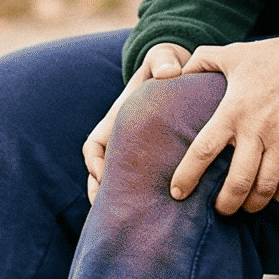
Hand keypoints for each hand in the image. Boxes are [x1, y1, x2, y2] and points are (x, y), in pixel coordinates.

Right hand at [83, 43, 188, 202]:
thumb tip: (169, 73)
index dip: (95, 162)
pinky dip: (145, 199)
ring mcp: (137, 152)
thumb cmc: (168, 66)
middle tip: (110, 211)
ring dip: (120, 201)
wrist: (183, 76)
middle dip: (101, 192)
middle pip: (101, 173)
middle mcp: (123, 140)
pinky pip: (145, 184)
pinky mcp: (156, 161)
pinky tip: (160, 216)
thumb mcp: (164, 58)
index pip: (94, 146)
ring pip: (121, 183)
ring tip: (131, 221)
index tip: (102, 174)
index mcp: (117, 120)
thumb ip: (163, 59)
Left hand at [170, 36, 278, 214]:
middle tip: (220, 210)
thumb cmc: (272, 56)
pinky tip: (275, 197)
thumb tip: (177, 72)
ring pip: (266, 187)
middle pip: (238, 182)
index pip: (204, 150)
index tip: (178, 192)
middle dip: (226, 203)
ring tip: (245, 208)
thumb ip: (202, 61)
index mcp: (233, 110)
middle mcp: (257, 130)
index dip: (188, 175)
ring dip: (254, 204)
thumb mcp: (232, 53)